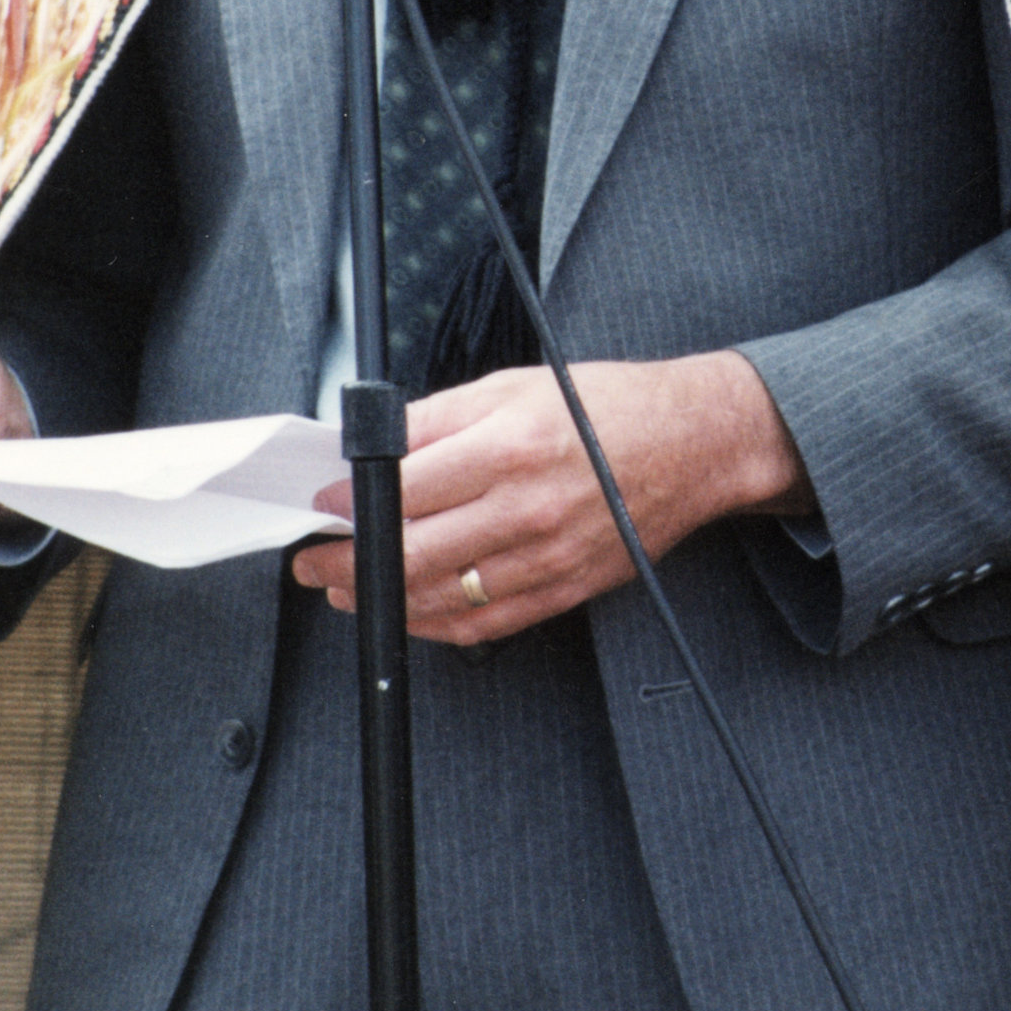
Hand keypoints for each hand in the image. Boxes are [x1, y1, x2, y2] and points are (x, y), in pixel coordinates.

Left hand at [292, 350, 813, 645]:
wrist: (695, 443)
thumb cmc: (608, 408)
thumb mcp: (515, 386)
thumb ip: (438, 418)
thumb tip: (373, 446)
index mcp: (511, 446)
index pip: (404, 488)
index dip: (350, 503)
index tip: (321, 506)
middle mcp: (527, 508)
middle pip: (410, 553)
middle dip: (346, 562)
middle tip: (315, 558)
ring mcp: (547, 557)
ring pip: (440, 598)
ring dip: (380, 599)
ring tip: (346, 588)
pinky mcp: (566, 589)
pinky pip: (486, 623)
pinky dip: (435, 624)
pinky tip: (409, 611)